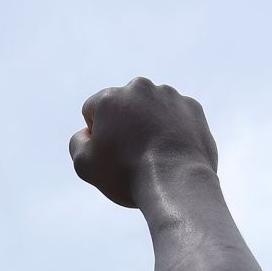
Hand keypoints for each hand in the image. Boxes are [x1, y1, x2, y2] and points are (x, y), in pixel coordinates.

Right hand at [69, 77, 218, 208]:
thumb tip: (87, 132)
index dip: (97, 136)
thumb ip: (77, 142)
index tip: (110, 155)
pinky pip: (177, 118)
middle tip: (133, 155)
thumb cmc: (128, 175)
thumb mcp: (85, 165)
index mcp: (110, 97)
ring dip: (151, 125)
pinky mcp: (193, 108)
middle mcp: (140, 88)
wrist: (178, 183)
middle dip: (125, 125)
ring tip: (157, 155)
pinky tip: (174, 152)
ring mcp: (170, 96)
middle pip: (124, 107)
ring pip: (153, 110)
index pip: (93, 111)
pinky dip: (174, 131)